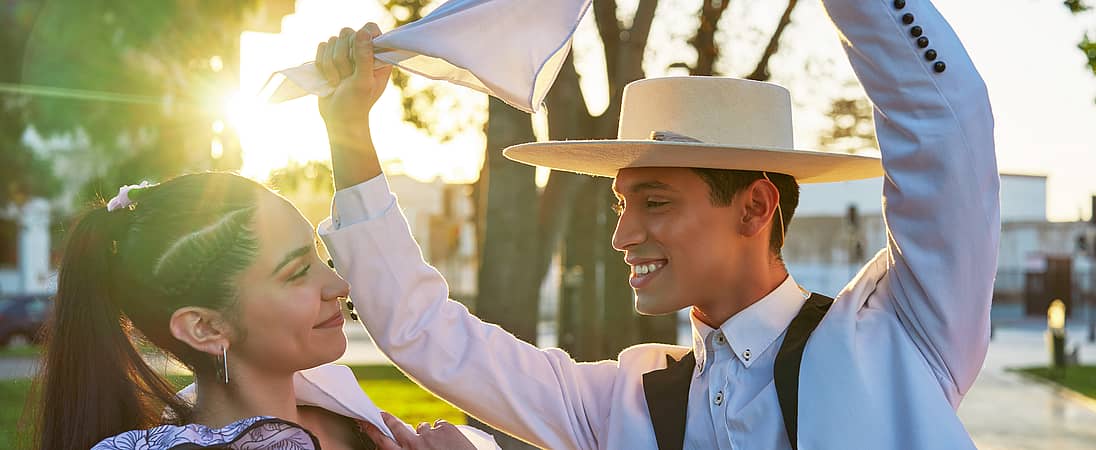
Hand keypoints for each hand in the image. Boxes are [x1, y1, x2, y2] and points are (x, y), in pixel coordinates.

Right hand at [315, 23, 392, 188]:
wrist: (338, 119)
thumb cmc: (356, 104)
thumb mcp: (363, 82)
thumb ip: (364, 57)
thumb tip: (362, 32)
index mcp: (378, 56)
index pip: (370, 29)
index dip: (362, 37)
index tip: (358, 54)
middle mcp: (362, 52)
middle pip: (348, 33)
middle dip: (343, 56)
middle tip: (348, 76)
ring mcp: (345, 55)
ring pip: (332, 40)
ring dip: (331, 63)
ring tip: (338, 81)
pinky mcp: (329, 59)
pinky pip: (321, 47)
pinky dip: (322, 64)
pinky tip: (329, 79)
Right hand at [361, 412, 476, 449]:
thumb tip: (404, 444)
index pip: (382, 441)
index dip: (372, 429)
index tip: (365, 421)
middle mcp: (415, 445)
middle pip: (395, 426)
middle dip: (386, 419)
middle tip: (380, 413)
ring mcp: (430, 434)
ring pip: (422, 426)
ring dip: (426, 433)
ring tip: (438, 445)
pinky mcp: (446, 427)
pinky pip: (439, 425)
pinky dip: (443, 432)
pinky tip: (450, 442)